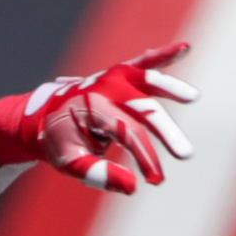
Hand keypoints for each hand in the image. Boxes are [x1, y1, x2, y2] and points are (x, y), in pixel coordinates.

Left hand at [0, 43, 198, 196]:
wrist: (43, 115)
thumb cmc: (59, 140)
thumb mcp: (69, 162)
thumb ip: (97, 174)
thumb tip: (131, 187)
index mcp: (94, 108)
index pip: (129, 133)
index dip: (146, 157)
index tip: (154, 180)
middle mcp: (107, 88)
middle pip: (145, 110)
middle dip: (167, 133)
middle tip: (186, 155)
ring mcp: (116, 77)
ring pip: (150, 81)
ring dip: (172, 89)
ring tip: (192, 97)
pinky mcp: (123, 72)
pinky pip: (145, 62)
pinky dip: (164, 55)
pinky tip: (185, 47)